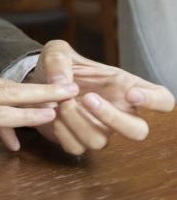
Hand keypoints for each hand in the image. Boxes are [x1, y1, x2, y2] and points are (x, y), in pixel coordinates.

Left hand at [26, 40, 174, 154]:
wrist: (37, 80)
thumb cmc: (58, 66)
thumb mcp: (56, 52)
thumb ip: (58, 61)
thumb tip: (62, 83)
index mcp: (125, 87)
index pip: (162, 99)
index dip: (155, 101)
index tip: (131, 94)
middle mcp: (118, 111)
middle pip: (139, 131)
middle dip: (113, 118)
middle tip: (88, 98)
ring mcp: (99, 129)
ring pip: (101, 141)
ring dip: (78, 121)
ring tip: (61, 102)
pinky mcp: (77, 140)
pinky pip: (76, 147)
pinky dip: (62, 132)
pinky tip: (52, 114)